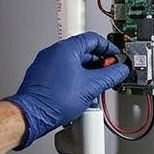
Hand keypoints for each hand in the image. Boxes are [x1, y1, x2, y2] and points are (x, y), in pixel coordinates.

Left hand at [6, 31, 129, 149]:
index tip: (115, 58)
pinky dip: (75, 79)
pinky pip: (63, 72)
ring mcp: (46, 64)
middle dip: (99, 63)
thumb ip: (110, 76)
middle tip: (108, 75)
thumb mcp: (92, 86)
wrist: (33, 114)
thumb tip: (120, 70)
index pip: (93, 39)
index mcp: (66, 48)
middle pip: (83, 51)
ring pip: (73, 63)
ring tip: (94, 87)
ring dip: (87, 73)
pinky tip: (80, 93)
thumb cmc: (54, 99)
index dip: (108, 48)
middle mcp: (54, 52)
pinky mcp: (42, 76)